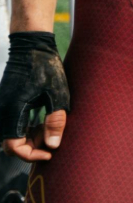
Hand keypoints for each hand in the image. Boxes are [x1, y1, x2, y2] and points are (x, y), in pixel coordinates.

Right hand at [0, 33, 68, 162]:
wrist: (32, 46)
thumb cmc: (46, 69)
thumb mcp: (57, 95)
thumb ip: (55, 121)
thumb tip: (53, 146)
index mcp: (11, 112)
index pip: (13, 148)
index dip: (31, 155)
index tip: (51, 153)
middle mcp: (3, 113)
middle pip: (11, 144)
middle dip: (32, 147)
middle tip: (52, 138)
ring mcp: (3, 108)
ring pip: (12, 136)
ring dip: (30, 138)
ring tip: (50, 129)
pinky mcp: (6, 104)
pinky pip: (13, 125)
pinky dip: (26, 129)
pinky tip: (43, 122)